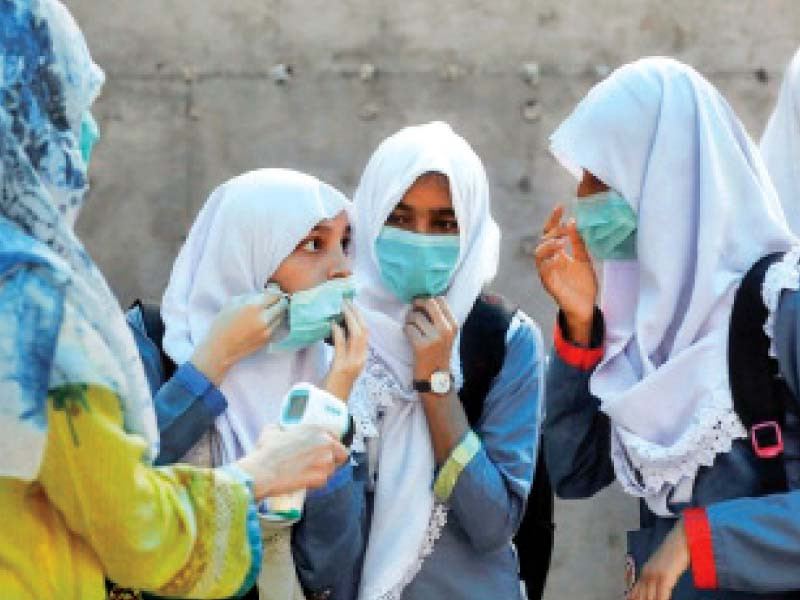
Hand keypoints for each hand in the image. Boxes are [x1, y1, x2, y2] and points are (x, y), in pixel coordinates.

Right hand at [191, 291, 287, 384]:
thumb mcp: (232, 304)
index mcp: (254, 307)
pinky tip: (266, 320)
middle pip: (282, 305)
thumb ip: (250, 297)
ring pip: (281, 316)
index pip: (274, 295)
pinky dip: (274, 321)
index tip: (271, 292)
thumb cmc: (222, 324)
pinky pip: (276, 326)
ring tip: (270, 310)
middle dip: (279, 301)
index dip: (274, 292)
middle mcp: (264, 318)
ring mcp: (267, 330)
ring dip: (278, 311)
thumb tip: (263, 293)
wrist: (220, 349)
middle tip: (274, 300)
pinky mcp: (268, 339)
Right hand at [236, 425, 348, 499]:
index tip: (326, 450)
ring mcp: (325, 460)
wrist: (264, 471)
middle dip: (334, 459)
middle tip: (320, 464)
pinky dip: (315, 482)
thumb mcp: (272, 431)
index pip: (335, 435)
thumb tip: (280, 429)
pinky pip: (323, 481)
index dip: (331, 444)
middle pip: (341, 452)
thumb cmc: (267, 452)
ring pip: (333, 468)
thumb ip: (281, 428)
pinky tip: (303, 480)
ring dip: (323, 471)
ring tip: (307, 473)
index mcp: (316, 429)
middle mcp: (325, 442)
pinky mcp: (322, 477)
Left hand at [323, 300, 368, 401]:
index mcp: (362, 358)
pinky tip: (333, 324)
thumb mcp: (343, 365)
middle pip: (363, 331)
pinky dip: (338, 333)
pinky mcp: (341, 367)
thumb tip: (337, 330)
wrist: (331, 406)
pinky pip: (341, 346)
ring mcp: (352, 364)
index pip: (365, 334)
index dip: (359, 318)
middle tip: (346, 301)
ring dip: (348, 319)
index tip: (352, 305)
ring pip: (355, 336)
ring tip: (341, 307)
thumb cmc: (334, 386)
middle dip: (355, 314)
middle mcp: (360, 359)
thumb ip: (343, 350)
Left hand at [404, 297, 457, 380]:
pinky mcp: (421, 346)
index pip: (440, 300)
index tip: (421, 305)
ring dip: (409, 320)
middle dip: (417, 305)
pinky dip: (405, 330)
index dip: (427, 299)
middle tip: (412, 311)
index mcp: (453, 325)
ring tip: (411, 327)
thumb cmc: (438, 353)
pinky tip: (409, 336)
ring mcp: (434, 338)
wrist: (435, 377)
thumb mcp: (446, 335)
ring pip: (415, 316)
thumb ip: (440, 318)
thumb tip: (423, 299)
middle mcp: (446, 330)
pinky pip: (408, 328)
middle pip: (428, 303)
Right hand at [534, 205, 597, 344]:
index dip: (553, 220)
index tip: (561, 206)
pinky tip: (558, 257)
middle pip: (542, 242)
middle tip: (564, 228)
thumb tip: (573, 221)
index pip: (550, 233)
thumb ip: (578, 243)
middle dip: (552, 232)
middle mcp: (550, 262)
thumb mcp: (584, 259)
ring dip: (548, 246)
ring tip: (561, 241)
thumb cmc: (583, 285)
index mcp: (557, 254)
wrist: (586, 307)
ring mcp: (548, 273)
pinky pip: (543, 272)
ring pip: (539, 255)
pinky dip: (549, 262)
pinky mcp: (550, 285)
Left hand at [629, 520, 689, 599]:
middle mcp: (647, 573)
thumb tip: (652, 588)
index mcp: (645, 571)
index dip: (632, 598)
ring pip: (650, 597)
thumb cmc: (673, 552)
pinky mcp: (665, 577)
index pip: (635, 590)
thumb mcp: (660, 565)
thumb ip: (654, 576)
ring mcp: (655, 575)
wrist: (680, 540)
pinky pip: (662, 594)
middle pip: (641, 595)